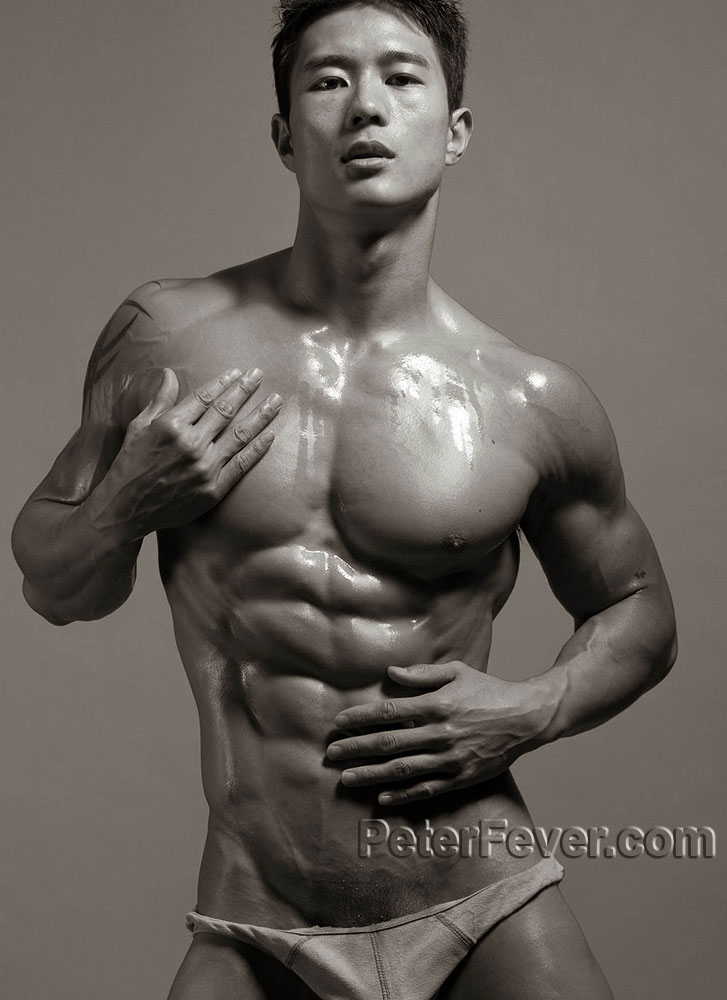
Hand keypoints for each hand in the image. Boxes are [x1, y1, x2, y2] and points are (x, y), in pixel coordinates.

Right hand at [86, 366, 281, 538]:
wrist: (127, 509)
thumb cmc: (130, 464)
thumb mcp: (138, 427)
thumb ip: (158, 400)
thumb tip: (170, 373)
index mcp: (171, 425)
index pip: (205, 397)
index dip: (223, 382)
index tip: (238, 372)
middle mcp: (191, 443)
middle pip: (226, 410)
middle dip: (245, 390)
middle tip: (259, 374)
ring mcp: (205, 467)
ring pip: (240, 435)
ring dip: (260, 415)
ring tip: (276, 401)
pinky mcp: (213, 488)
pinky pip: (242, 464)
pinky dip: (258, 448)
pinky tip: (270, 435)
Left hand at [327, 662, 552, 805]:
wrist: (526, 718)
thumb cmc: (489, 691)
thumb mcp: (457, 672)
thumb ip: (422, 674)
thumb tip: (390, 673)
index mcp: (436, 705)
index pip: (389, 713)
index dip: (361, 719)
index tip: (339, 724)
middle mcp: (440, 734)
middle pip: (388, 744)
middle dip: (356, 749)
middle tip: (331, 754)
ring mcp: (450, 759)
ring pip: (402, 770)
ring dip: (371, 775)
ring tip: (346, 778)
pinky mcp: (461, 778)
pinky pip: (426, 789)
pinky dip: (402, 796)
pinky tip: (381, 798)